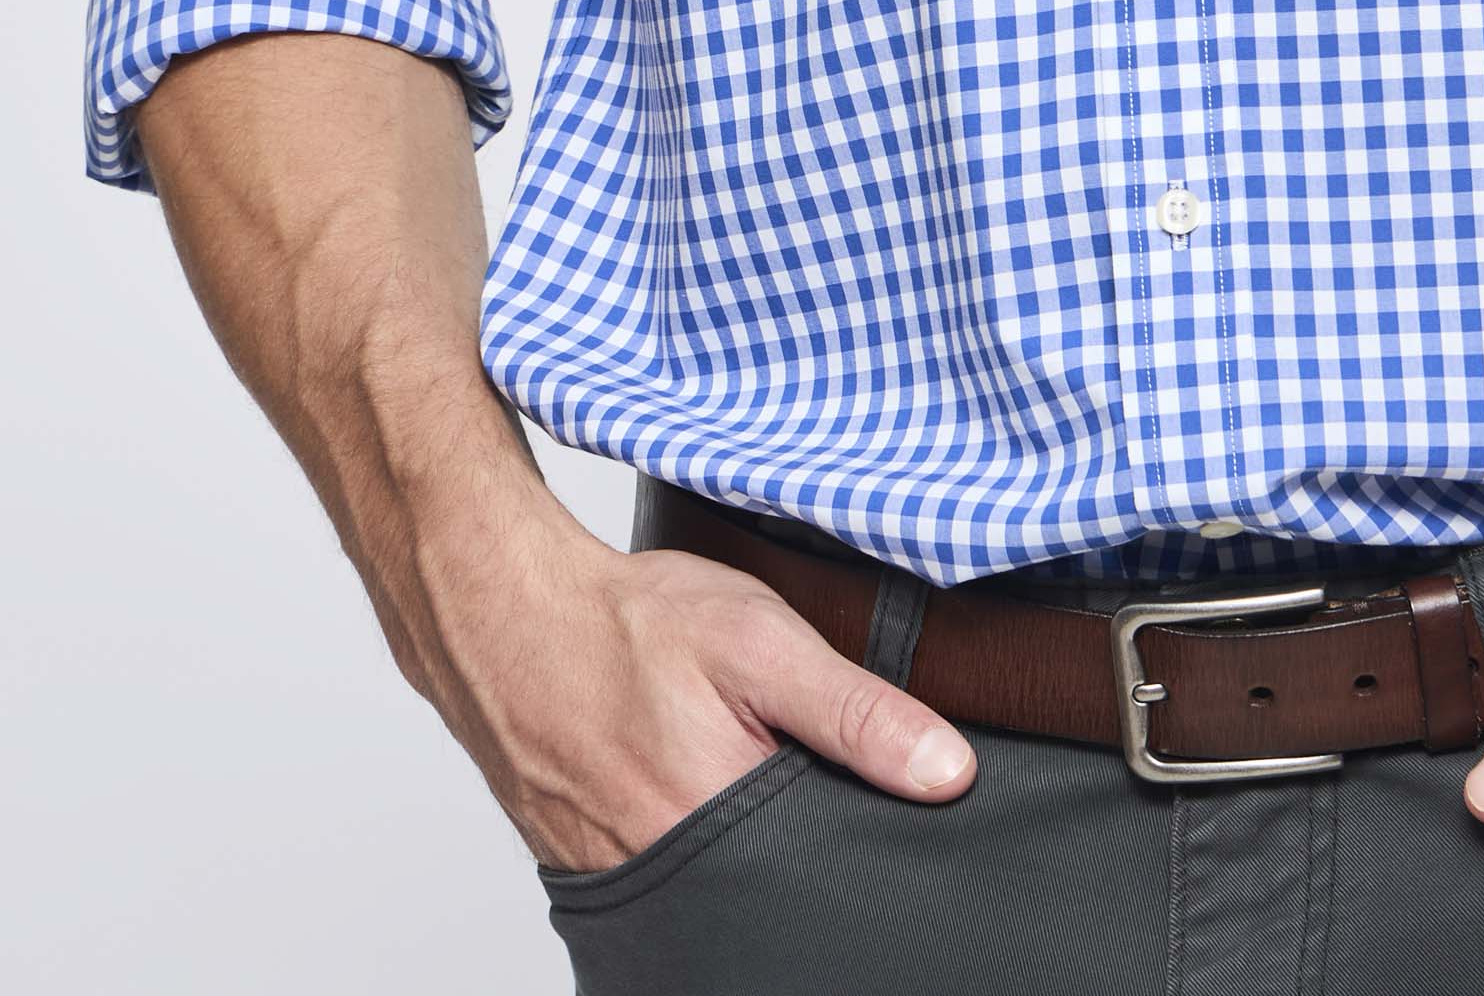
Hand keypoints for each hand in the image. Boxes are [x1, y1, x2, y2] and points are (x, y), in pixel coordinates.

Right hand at [397, 492, 976, 871]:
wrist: (508, 616)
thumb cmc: (628, 623)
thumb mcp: (761, 641)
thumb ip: (858, 712)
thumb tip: (949, 773)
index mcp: (722, 825)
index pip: (833, 877)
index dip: (872, 844)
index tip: (895, 812)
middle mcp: (674, 875)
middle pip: (780, 894)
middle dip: (810, 850)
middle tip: (799, 772)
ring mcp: (628, 880)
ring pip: (729, 893)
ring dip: (756, 847)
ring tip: (749, 773)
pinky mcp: (598, 871)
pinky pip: (676, 883)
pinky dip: (702, 844)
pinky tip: (700, 787)